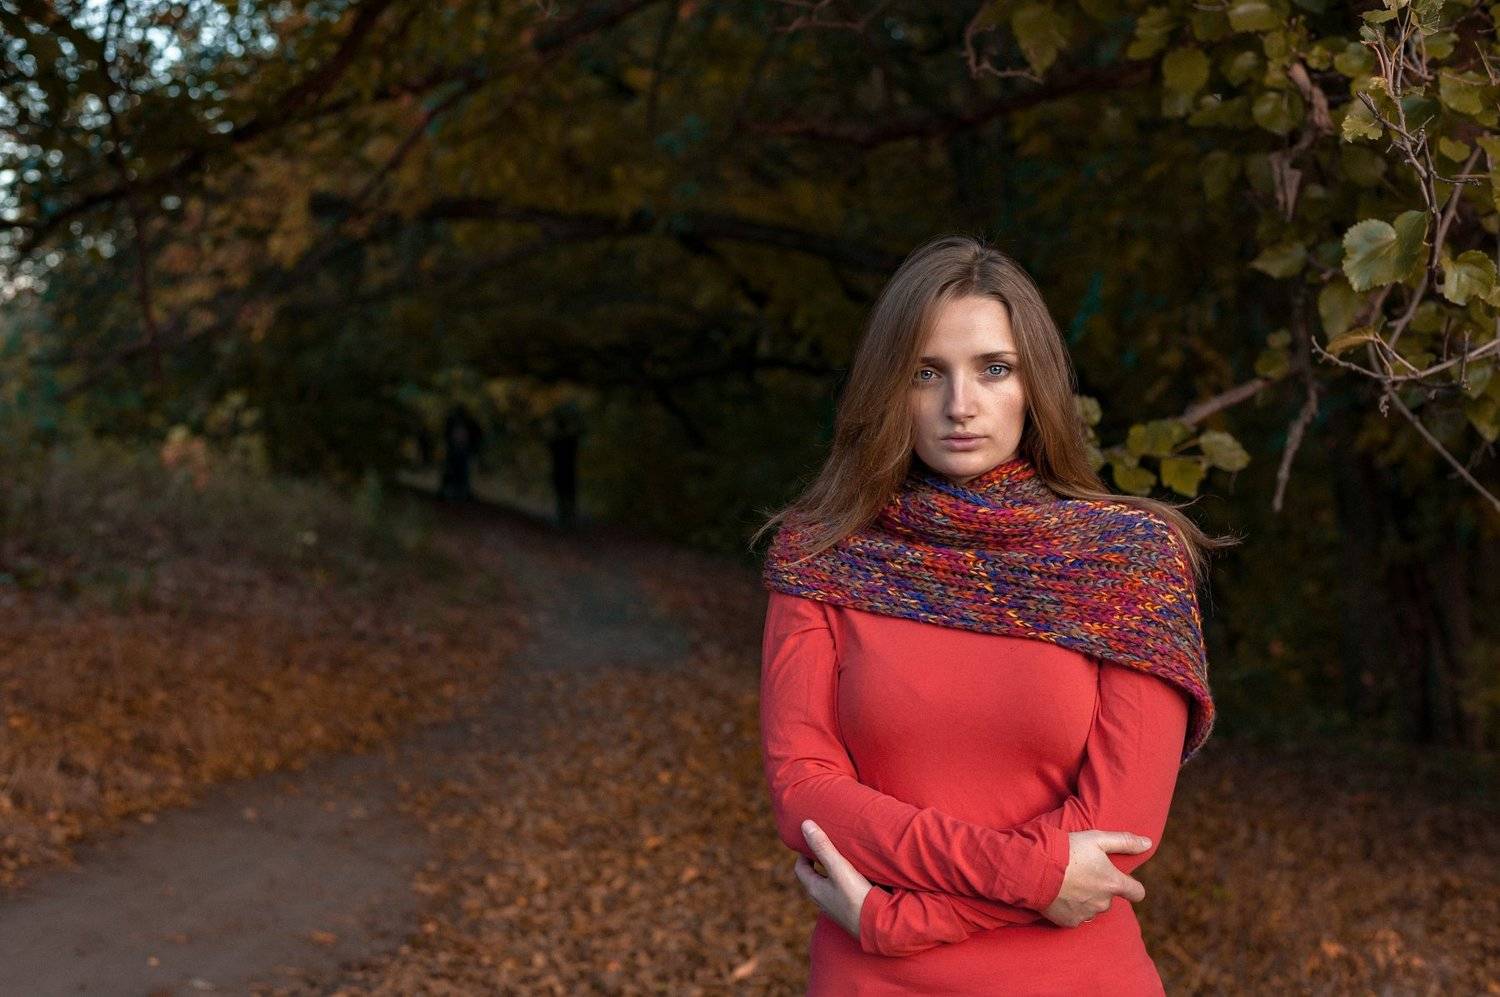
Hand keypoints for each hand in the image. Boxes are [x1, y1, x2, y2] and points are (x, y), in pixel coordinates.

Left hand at [793, 819, 873, 940]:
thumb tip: (805, 824)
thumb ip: (823, 847)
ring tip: (843, 860)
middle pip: (814, 878)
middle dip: (818, 862)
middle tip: (827, 847)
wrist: (878, 928)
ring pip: (829, 887)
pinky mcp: (851, 913)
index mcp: (815, 890)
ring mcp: (837, 909)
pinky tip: (860, 879)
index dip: (803, 854)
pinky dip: (845, 884)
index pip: (801, 868)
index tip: (810, 841)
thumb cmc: (856, 897)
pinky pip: (843, 895)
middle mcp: (823, 901)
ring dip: (833, 874)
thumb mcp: (839, 868)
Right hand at [1041, 829, 1152, 927]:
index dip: (1132, 887)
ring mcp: (1086, 914)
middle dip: (1100, 889)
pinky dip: (1071, 908)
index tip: (1123, 881)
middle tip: (1083, 873)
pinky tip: (1060, 894)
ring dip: (1086, 899)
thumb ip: (1124, 842)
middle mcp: (1103, 903)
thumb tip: (1148, 844)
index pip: (1137, 892)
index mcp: (1113, 883)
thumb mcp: (1096, 839)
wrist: (1035, 869)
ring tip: (1069, 883)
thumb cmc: (1067, 850)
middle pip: (1110, 899)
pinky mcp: (1070, 922)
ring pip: (1093, 908)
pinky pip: (1076, 916)